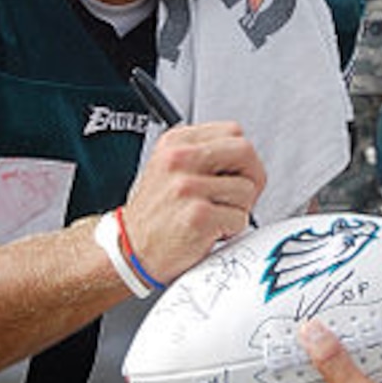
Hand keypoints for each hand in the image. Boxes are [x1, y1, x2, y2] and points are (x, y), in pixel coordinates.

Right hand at [123, 122, 265, 283]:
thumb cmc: (157, 214)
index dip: (242, 157)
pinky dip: (231, 230)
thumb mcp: (171, 168)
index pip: (234, 132)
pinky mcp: (198, 215)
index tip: (234, 175)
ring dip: (238, 209)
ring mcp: (187, 186)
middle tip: (237, 198)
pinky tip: (210, 231)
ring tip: (213, 216)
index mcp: (175, 141)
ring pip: (247, 189)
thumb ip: (205, 154)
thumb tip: (247, 158)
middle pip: (245, 152)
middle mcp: (179, 159)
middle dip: (251, 178)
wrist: (130, 250)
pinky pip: (240, 218)